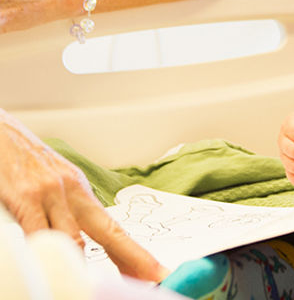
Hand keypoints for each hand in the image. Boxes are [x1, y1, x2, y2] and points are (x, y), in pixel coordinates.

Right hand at [0, 111, 164, 280]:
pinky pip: (38, 232)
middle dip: (130, 258)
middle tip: (151, 277)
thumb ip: (64, 215)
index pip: (112, 228)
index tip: (156, 271)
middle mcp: (71, 191)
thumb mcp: (50, 186)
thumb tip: (75, 247)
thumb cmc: (21, 163)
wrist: (0, 131)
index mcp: (79, 191)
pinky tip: (51, 263)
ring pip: (72, 240)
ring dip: (79, 265)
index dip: (134, 253)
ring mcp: (49, 193)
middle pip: (106, 233)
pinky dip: (46, 250)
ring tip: (88, 284)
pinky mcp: (24, 195)